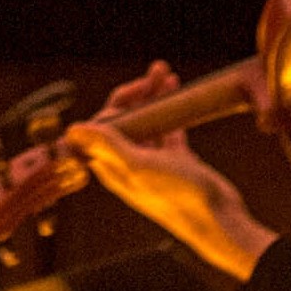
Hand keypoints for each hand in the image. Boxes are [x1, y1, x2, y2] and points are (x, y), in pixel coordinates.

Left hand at [62, 61, 277, 280]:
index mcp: (114, 168)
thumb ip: (107, 146)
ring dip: (153, 96)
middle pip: (124, 121)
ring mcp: (152, 163)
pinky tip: (176, 91)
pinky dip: (170, 109)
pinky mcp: (174, 161)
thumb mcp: (139, 166)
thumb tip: (73, 130)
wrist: (218, 220)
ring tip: (166, 73)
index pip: (101, 128)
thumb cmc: (179, 197)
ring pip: (146, 122)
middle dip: (136, 94)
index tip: (137, 90)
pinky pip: (167, 129)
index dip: (116, 104)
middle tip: (156, 70)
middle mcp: (128, 165)